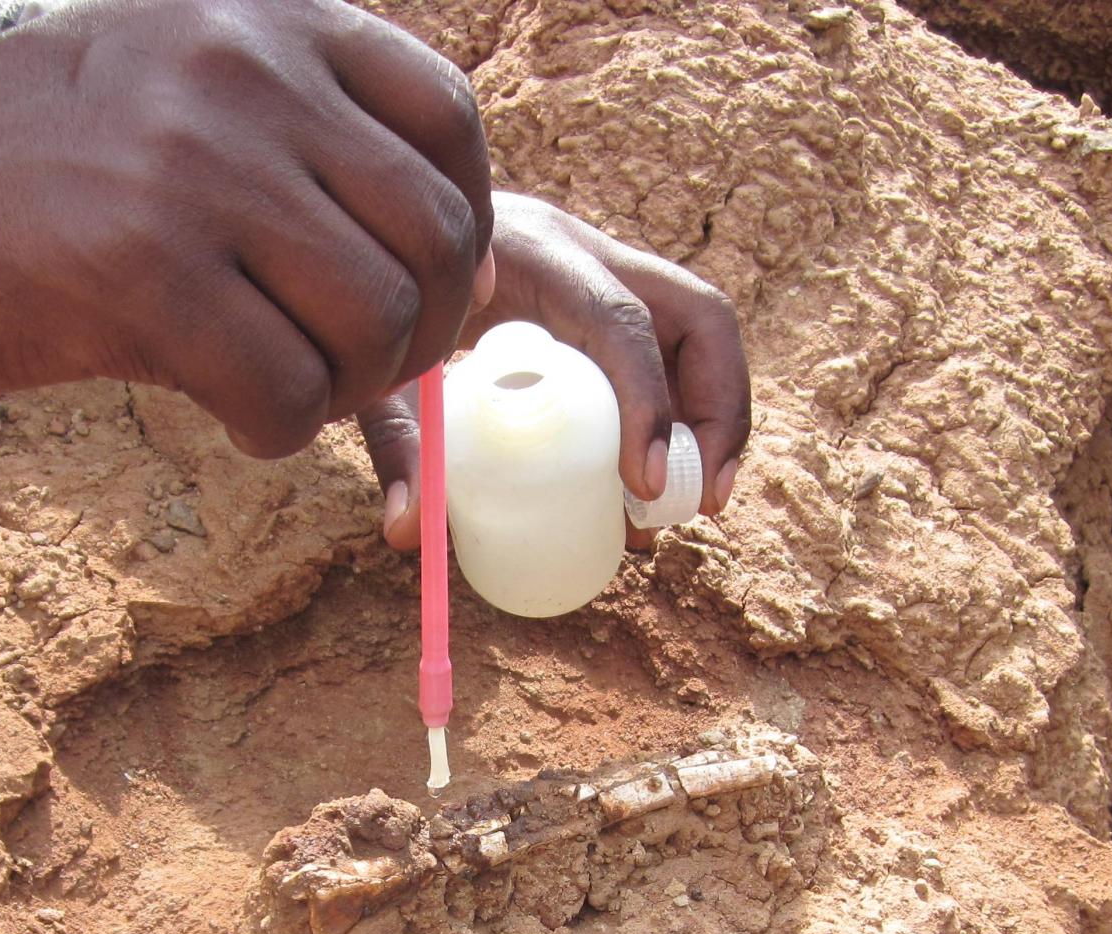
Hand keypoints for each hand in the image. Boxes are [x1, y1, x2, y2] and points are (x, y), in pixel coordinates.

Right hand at [0, 0, 492, 456]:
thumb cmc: (39, 156)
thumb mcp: (182, 87)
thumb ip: (316, 146)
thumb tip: (467, 268)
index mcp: (271, 23)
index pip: (448, 121)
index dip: (466, 224)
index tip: (437, 288)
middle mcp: (247, 78)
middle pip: (434, 238)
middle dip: (424, 333)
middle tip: (364, 368)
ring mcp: (195, 171)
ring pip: (376, 321)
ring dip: (353, 389)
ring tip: (294, 391)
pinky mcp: (141, 274)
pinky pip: (288, 391)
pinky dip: (281, 429)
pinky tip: (238, 417)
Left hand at [360, 191, 750, 549]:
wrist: (400, 221)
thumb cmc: (400, 294)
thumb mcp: (392, 367)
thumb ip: (398, 443)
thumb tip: (406, 535)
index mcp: (537, 258)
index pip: (621, 321)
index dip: (648, 403)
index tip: (646, 486)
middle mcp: (591, 255)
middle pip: (701, 316)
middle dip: (719, 414)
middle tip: (701, 502)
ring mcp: (614, 271)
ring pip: (705, 332)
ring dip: (719, 417)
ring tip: (698, 501)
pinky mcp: (618, 296)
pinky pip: (680, 351)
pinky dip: (689, 412)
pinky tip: (667, 477)